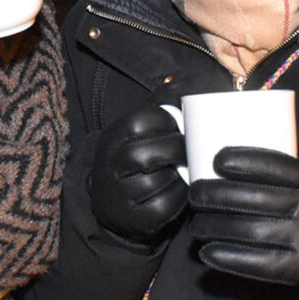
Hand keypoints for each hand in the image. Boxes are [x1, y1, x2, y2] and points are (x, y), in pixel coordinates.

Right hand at [90, 105, 187, 244]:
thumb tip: (184, 81)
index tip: (177, 124)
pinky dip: (180, 195)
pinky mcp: (137, 218)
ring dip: (177, 174)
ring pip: (155, 182)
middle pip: (142, 155)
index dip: (165, 121)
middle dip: (173, 149)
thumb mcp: (136, 129)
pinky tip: (179, 186)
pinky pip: (166, 205)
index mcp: (112, 138)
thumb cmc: (134, 157)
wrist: (112, 202)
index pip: (139, 122)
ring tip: (183, 168)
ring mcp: (121, 195)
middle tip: (187, 148)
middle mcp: (111, 166)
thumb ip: (159, 105)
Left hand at [188, 148, 298, 299]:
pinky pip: (258, 263)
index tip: (217, 159)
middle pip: (253, 198)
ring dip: (214, 226)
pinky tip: (207, 253)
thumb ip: (284, 179)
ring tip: (196, 224)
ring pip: (249, 229)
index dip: (244, 160)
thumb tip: (227, 168)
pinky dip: (228, 257)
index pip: (275, 165)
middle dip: (215, 195)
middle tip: (195, 193)